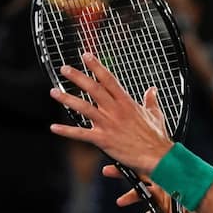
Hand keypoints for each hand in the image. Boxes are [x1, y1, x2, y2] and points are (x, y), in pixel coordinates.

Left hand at [49, 52, 172, 174]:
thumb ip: (151, 100)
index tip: (86, 56)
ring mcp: (109, 125)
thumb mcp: (156, 114)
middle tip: (65, 69)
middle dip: (78, 77)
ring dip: (67, 99)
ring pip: (84, 108)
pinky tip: (54, 128)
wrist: (157, 156)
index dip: (97, 67)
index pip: (109, 80)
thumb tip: (152, 90)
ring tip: (54, 92)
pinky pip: (82, 134)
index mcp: (127, 103)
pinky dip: (67, 131)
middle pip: (94, 89)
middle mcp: (116, 111)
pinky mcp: (104, 140)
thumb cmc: (157, 137)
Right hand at [103, 164, 206, 212]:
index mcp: (166, 175)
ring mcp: (161, 200)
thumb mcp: (184, 181)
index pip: (146, 164)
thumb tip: (164, 158)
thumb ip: (173, 172)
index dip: (132, 160)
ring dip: (130, 198)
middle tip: (107, 170)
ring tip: (121, 201)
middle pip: (139, 177)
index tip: (119, 150)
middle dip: (122, 175)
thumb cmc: (199, 195)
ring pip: (142, 198)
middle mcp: (162, 186)